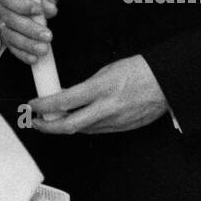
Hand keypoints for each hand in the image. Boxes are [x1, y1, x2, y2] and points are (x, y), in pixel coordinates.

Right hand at [0, 0, 57, 65]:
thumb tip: (50, 9)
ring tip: (44, 49)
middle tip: (47, 35)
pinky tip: (34, 58)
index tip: (39, 11)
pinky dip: (22, 54)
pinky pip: (10, 46)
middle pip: (9, 18)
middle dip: (29, 29)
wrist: (31, 0)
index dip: (22, 4)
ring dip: (27, 44)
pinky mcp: (1, 35)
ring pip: (9, 34)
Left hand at [30, 55, 167, 133]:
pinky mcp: (122, 129)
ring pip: (81, 130)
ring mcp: (115, 122)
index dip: (44, 106)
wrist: (167, 83)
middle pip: (68, 126)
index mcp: (102, 88)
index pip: (64, 101)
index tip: (33, 105)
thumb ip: (87, 85)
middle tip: (36, 122)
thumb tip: (68, 95)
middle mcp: (107, 108)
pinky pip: (97, 130)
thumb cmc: (141, 71)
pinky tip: (78, 120)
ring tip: (54, 120)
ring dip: (64, 127)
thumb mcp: (108, 70)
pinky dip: (84, 126)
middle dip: (47, 127)